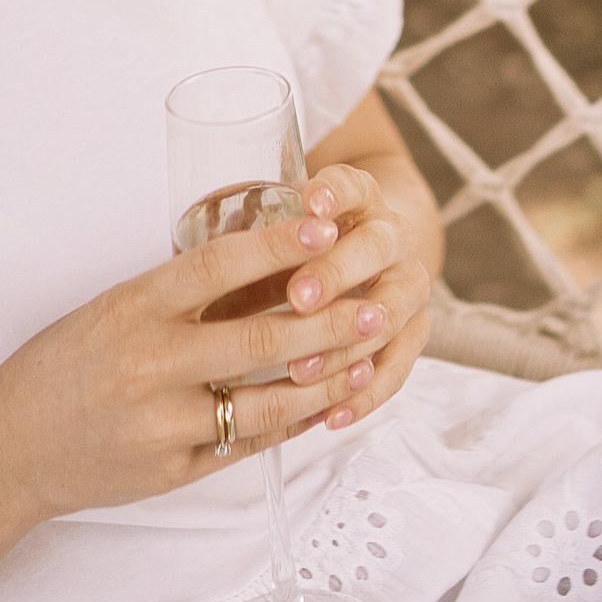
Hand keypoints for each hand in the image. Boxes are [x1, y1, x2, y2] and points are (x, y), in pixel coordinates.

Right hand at [0, 208, 384, 521]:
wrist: (11, 449)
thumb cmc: (62, 364)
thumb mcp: (111, 307)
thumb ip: (176, 293)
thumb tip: (256, 258)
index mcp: (133, 308)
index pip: (218, 265)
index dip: (277, 243)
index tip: (324, 225)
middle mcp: (151, 365)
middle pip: (260, 337)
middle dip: (328, 318)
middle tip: (377, 300)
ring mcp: (164, 425)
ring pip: (267, 399)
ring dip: (326, 378)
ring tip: (368, 355)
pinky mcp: (174, 472)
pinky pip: (248, 444)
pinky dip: (293, 422)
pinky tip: (327, 403)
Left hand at [275, 158, 432, 435]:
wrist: (368, 257)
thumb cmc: (302, 244)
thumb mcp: (283, 227)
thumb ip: (256, 234)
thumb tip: (187, 242)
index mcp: (359, 197)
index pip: (352, 185)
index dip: (333, 193)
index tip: (309, 202)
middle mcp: (391, 234)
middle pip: (377, 246)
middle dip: (335, 273)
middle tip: (297, 297)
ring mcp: (408, 283)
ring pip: (392, 312)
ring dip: (345, 342)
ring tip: (300, 370)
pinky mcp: (414, 331)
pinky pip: (398, 367)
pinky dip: (366, 393)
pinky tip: (331, 416)